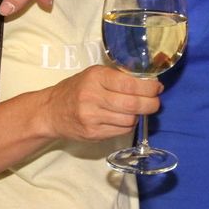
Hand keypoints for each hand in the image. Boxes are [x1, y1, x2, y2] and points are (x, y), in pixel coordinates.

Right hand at [41, 66, 162, 142]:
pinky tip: (124, 119)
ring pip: (129, 120)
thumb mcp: (94, 75)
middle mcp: (93, 97)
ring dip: (139, 115)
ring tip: (137, 110)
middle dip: (151, 104)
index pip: (129, 84)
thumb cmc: (77, 89)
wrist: (51, 111)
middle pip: (133, 104)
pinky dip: (128, 125)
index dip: (149, 87)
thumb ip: (117, 77)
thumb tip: (148, 82)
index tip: (157, 87)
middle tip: (156, 102)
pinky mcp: (93, 134)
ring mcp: (92, 117)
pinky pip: (121, 131)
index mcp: (95, 77)